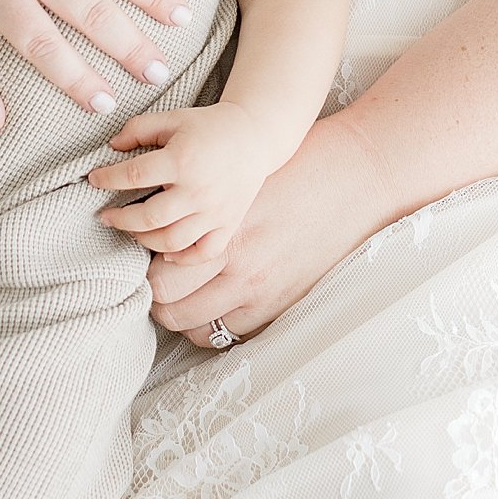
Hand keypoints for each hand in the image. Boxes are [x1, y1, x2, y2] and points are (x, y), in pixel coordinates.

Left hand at [88, 103, 269, 260]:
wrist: (255, 136)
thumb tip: (111, 146)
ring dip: (143, 240)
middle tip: (106, 216)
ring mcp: (214, 212)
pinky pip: (202, 253)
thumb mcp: (173, 118)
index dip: (108, 178)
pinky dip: (181, 258)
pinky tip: (165, 250)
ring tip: (131, 230)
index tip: (94, 179)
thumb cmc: (209, 126)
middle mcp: (198, 190)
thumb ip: (138, 128)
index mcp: (182, 160)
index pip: (134, 175)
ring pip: (171, 242)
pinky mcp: (228, 224)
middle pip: (149, 218)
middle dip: (120, 220)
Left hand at [144, 113, 397, 345]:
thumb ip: (200, 201)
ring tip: (180, 294)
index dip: (141, 263)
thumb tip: (159, 214)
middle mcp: (237, 265)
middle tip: (154, 277)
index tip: (141, 252)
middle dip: (154, 294)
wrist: (356, 176)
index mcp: (222, 227)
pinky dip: (210, 323)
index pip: (156, 268)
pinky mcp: (278, 304)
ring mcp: (259, 290)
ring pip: (191, 327)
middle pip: (166, 304)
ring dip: (180, 312)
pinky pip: (226, 332)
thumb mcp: (240, 178)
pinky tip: (210, 303)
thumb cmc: (296, 165)